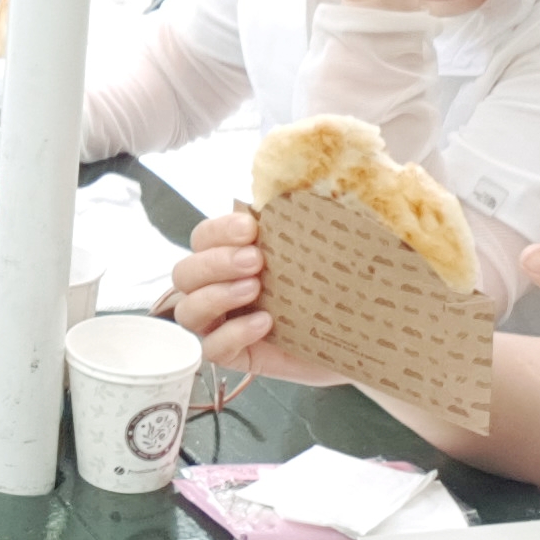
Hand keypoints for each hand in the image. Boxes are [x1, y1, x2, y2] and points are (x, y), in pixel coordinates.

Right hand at [164, 206, 345, 387]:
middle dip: (216, 263)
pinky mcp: (234, 355)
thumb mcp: (317, 249)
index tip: (251, 228)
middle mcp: (216, 287)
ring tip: (254, 289)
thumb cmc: (330, 287)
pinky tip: (264, 323)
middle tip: (255, 260)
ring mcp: (221, 323)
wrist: (355, 335)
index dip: (219, 230)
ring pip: (188, 310)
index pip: (203, 237)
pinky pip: (212, 348)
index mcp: (229, 256)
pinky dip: (234, 333)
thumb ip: (300, 222)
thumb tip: (301, 184)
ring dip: (216, 296)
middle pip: (184, 273)